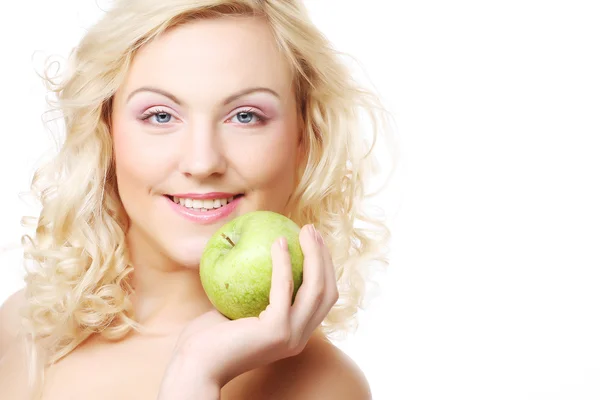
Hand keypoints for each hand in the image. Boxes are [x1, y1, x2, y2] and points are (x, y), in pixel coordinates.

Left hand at [157, 224, 338, 397]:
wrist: (194, 364)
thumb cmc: (209, 337)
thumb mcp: (237, 308)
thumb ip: (253, 289)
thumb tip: (255, 251)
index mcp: (294, 334)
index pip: (322, 299)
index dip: (323, 269)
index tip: (313, 242)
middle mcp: (299, 337)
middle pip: (327, 291)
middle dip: (325, 257)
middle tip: (312, 230)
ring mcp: (291, 335)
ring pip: (316, 288)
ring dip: (314, 255)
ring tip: (305, 230)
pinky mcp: (277, 330)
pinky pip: (284, 287)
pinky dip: (284, 262)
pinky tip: (277, 241)